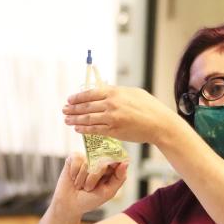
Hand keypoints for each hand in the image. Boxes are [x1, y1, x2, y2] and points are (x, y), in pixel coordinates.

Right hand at [52, 153, 127, 216]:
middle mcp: (100, 161)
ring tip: (80, 185)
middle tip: (88, 188)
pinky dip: (74, 172)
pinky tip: (73, 178)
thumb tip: (125, 163)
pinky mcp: (74, 158)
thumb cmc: (90, 200)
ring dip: (82, 178)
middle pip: (101, 161)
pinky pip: (77, 159)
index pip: (117, 158)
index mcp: (111, 169)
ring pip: (87, 162)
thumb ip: (119, 178)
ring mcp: (87, 158)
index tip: (107, 172)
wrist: (70, 205)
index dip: (113, 162)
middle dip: (93, 178)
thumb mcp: (108, 192)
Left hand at [63, 85, 181, 144]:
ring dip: (75, 120)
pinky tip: (77, 129)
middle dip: (72, 109)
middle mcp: (111, 104)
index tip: (69, 100)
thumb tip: (103, 91)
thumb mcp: (132, 93)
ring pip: (88, 119)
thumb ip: (116, 92)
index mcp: (115, 92)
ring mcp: (112, 118)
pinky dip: (84, 129)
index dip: (77, 97)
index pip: (90, 93)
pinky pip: (95, 130)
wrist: (159, 123)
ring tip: (67, 120)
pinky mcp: (114, 131)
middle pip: (86, 106)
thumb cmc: (149, 107)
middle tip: (64, 110)